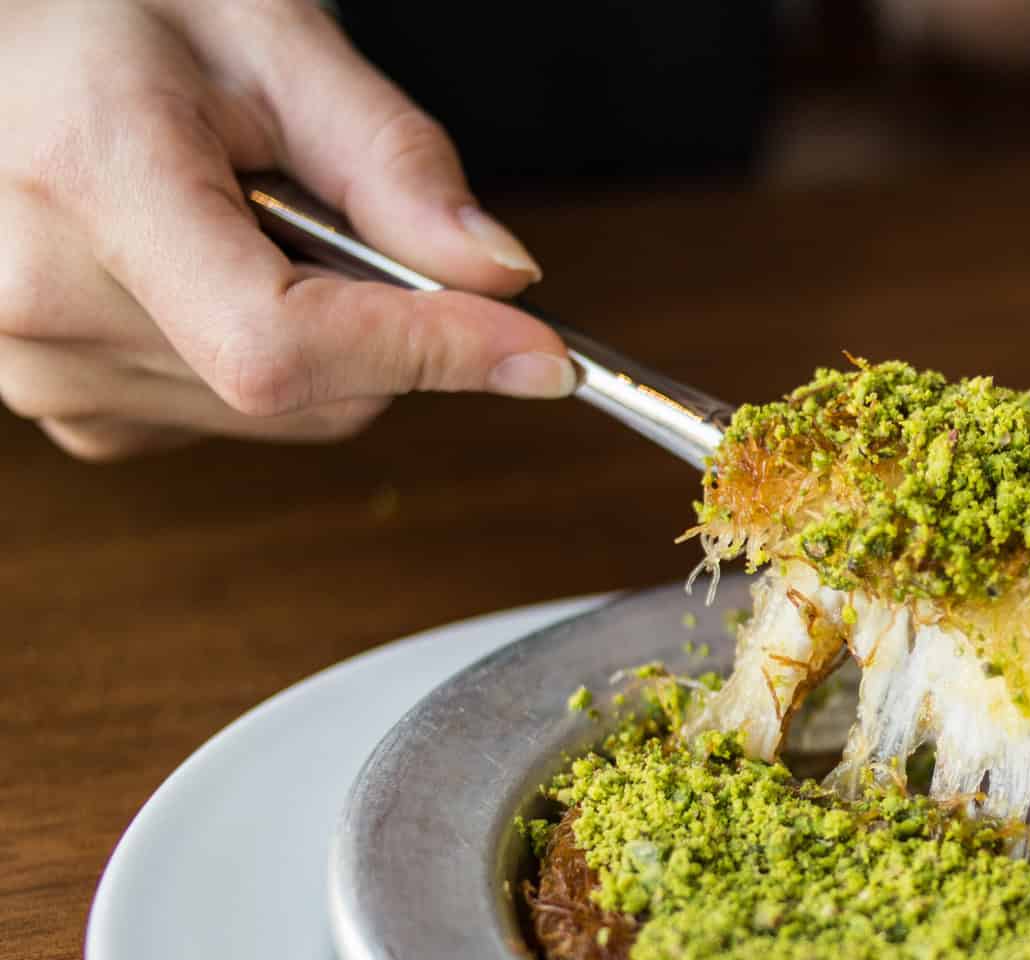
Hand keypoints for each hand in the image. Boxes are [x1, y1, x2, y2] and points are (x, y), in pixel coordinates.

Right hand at [0, 0, 572, 461]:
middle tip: (329, 207)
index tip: (542, 352)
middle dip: (386, 320)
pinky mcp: (71, 411)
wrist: (2, 54)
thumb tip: (503, 276)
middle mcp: (42, 299)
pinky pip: (237, 418)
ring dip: (326, 335)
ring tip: (240, 217)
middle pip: (312, 388)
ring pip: (290, 414)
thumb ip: (393, 159)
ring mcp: (42, 370)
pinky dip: (272, 358)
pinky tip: (209, 267)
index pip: (282, 342)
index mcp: (88, 177)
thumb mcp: (267, 38)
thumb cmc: (108, 21)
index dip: (428, 354)